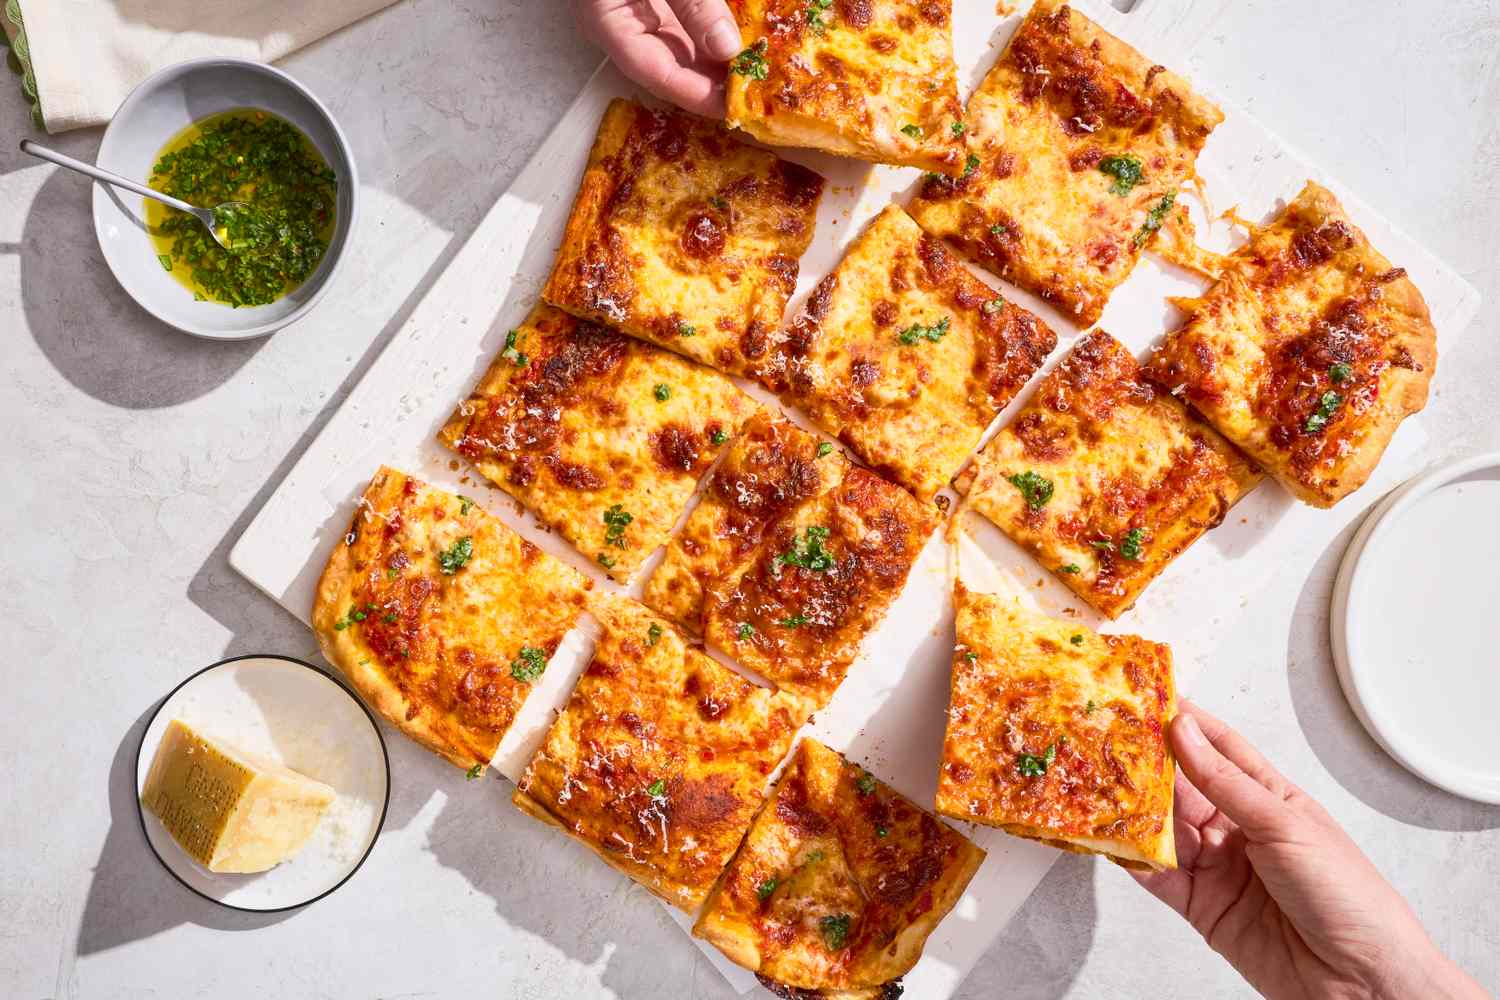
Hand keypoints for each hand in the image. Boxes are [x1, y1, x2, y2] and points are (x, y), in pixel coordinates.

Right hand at [573, 0, 741, 116]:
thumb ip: (691, 3)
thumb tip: (726, 48)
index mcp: (607, 19)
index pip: (654, 71)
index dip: (694, 95)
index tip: (732, 108)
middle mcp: (623, 22)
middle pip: (671, 65)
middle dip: (712, 82)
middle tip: (754, 95)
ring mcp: (641, 8)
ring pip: (684, 46)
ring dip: (718, 59)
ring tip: (755, 71)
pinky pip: (690, 22)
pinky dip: (716, 31)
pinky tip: (745, 38)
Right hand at [1134, 701, 1488, 999]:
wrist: (1360, 980)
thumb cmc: (1347, 895)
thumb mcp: (1285, 826)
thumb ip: (1226, 782)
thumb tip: (1185, 731)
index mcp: (1269, 800)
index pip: (1221, 750)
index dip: (1187, 723)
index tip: (1150, 699)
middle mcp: (1239, 830)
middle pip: (1183, 788)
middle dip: (1148, 765)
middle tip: (1109, 740)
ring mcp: (1218, 868)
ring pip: (1164, 830)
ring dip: (1134, 810)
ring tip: (1101, 785)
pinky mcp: (1202, 907)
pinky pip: (1158, 876)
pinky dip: (1133, 858)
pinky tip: (1113, 840)